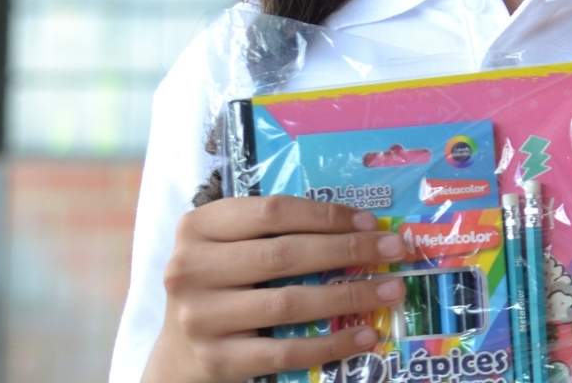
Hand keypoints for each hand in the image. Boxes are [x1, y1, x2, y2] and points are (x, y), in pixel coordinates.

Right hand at [143, 196, 406, 382]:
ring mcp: (200, 317)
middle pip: (285, 254)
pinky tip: (364, 335)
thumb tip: (360, 227)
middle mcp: (192, 268)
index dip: (327, 215)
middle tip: (393, 250)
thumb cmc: (220, 281)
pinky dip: (330, 343)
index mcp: (200, 226)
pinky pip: (284, 351)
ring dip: (348, 296)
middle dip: (348, 250)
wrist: (178, 351)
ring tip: (390, 290)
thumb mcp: (231, 244)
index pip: (274, 211)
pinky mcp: (216, 360)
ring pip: (289, 302)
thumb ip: (277, 230)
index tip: (371, 222)